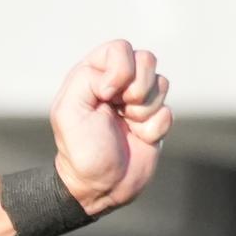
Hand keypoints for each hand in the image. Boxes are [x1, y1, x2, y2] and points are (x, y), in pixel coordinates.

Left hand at [47, 38, 173, 216]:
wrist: (100, 187)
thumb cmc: (80, 150)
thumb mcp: (67, 111)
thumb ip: (86, 79)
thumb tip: (119, 78)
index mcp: (92, 75)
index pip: (119, 48)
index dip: (120, 69)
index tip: (106, 95)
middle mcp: (117, 83)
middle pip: (146, 59)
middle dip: (137, 88)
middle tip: (120, 109)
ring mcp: (138, 101)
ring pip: (161, 83)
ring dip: (145, 109)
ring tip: (127, 125)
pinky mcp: (154, 119)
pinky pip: (168, 111)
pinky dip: (154, 128)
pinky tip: (139, 138)